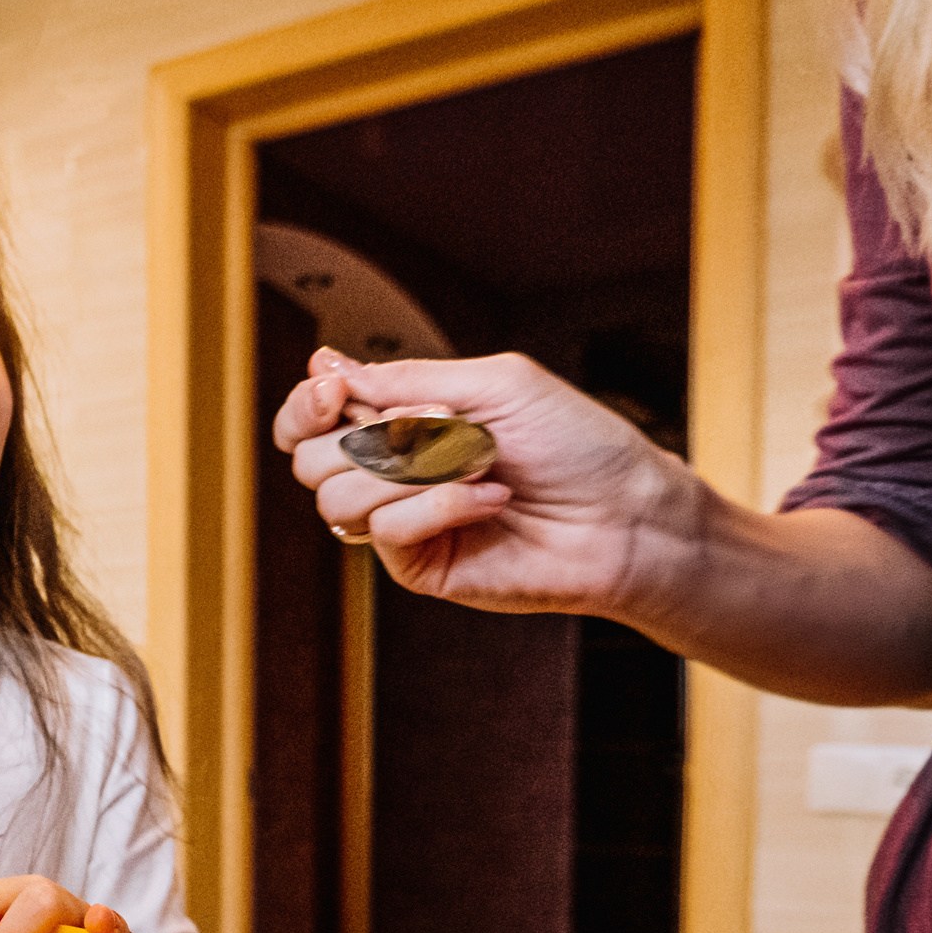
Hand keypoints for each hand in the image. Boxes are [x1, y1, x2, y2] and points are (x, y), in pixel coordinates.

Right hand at [274, 348, 701, 618]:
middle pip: (309, 461)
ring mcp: (401, 524)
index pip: (307, 422)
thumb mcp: (493, 383)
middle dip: (368, 436)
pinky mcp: (418, 567)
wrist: (627, 513)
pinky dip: (441, 503)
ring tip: (481, 462)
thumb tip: (323, 365)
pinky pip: (387, 530)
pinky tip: (491, 499)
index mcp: (399, 423)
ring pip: (338, 498)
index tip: (335, 392)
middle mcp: (389, 475)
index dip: (304, 407)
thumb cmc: (576, 443)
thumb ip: (405, 377)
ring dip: (413, 468)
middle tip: (439, 422)